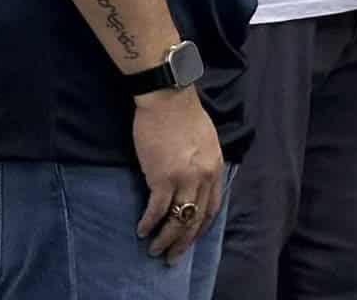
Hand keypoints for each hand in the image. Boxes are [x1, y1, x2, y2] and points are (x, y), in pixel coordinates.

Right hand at [132, 85, 223, 262]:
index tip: (191, 239)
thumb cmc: (183, 117)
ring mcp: (184, 178)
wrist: (168, 99)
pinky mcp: (162, 177)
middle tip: (172, 258)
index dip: (201, 227)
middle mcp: (204, 176)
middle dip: (183, 241)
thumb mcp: (206, 142)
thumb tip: (196, 183)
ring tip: (155, 250)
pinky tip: (141, 230)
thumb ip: (204, 164)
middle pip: (195, 218)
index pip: (212, 206)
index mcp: (215, 167)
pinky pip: (156, 209)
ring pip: (177, 218)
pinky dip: (149, 223)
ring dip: (165, 238)